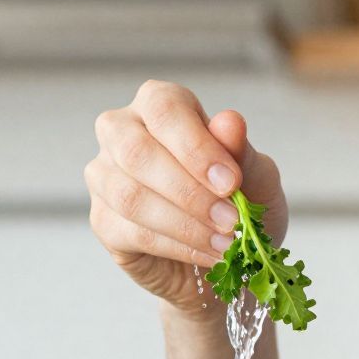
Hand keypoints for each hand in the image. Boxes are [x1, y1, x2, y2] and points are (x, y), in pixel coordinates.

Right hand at [86, 79, 286, 316]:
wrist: (228, 254)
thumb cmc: (237, 200)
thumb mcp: (255, 175)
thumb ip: (241, 151)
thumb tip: (229, 122)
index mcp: (157, 104)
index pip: (164, 109)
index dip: (196, 147)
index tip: (231, 183)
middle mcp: (120, 132)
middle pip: (136, 151)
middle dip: (189, 191)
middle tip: (231, 219)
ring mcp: (104, 177)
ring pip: (131, 196)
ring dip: (185, 224)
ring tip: (225, 242)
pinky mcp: (102, 221)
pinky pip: (132, 233)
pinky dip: (177, 247)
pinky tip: (207, 254)